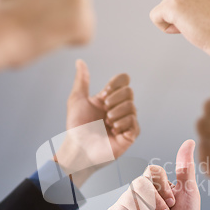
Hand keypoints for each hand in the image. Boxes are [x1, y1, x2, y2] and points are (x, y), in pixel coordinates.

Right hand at [0, 0, 94, 66]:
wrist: (4, 33)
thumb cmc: (6, 10)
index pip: (70, 3)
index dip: (53, 13)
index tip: (37, 13)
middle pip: (80, 13)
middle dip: (65, 22)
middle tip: (42, 23)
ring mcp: (80, 3)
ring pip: (83, 26)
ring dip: (67, 32)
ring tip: (46, 29)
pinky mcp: (83, 23)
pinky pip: (85, 39)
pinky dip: (71, 42)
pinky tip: (53, 36)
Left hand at [55, 60, 139, 186]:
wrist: (78, 147)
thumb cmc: (76, 127)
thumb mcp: (77, 100)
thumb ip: (82, 81)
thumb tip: (80, 61)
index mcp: (109, 98)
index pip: (123, 81)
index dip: (116, 83)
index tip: (104, 93)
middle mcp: (119, 108)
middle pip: (129, 91)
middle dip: (115, 99)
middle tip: (104, 110)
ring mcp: (126, 122)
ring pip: (132, 106)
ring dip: (116, 113)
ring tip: (107, 123)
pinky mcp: (130, 135)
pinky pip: (134, 122)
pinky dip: (122, 123)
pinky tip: (113, 130)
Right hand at [106, 140, 199, 209]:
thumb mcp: (189, 194)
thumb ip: (185, 168)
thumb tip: (189, 141)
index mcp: (152, 184)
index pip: (152, 171)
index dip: (164, 189)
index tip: (172, 204)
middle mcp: (136, 192)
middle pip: (141, 182)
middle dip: (158, 203)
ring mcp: (124, 204)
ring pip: (132, 196)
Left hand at [150, 0, 209, 77]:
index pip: (190, 0)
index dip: (199, 15)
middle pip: (178, 6)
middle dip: (188, 19)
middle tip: (208, 25)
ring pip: (168, 12)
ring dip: (180, 25)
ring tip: (200, 27)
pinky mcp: (173, 5)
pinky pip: (156, 17)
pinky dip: (166, 28)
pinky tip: (185, 29)